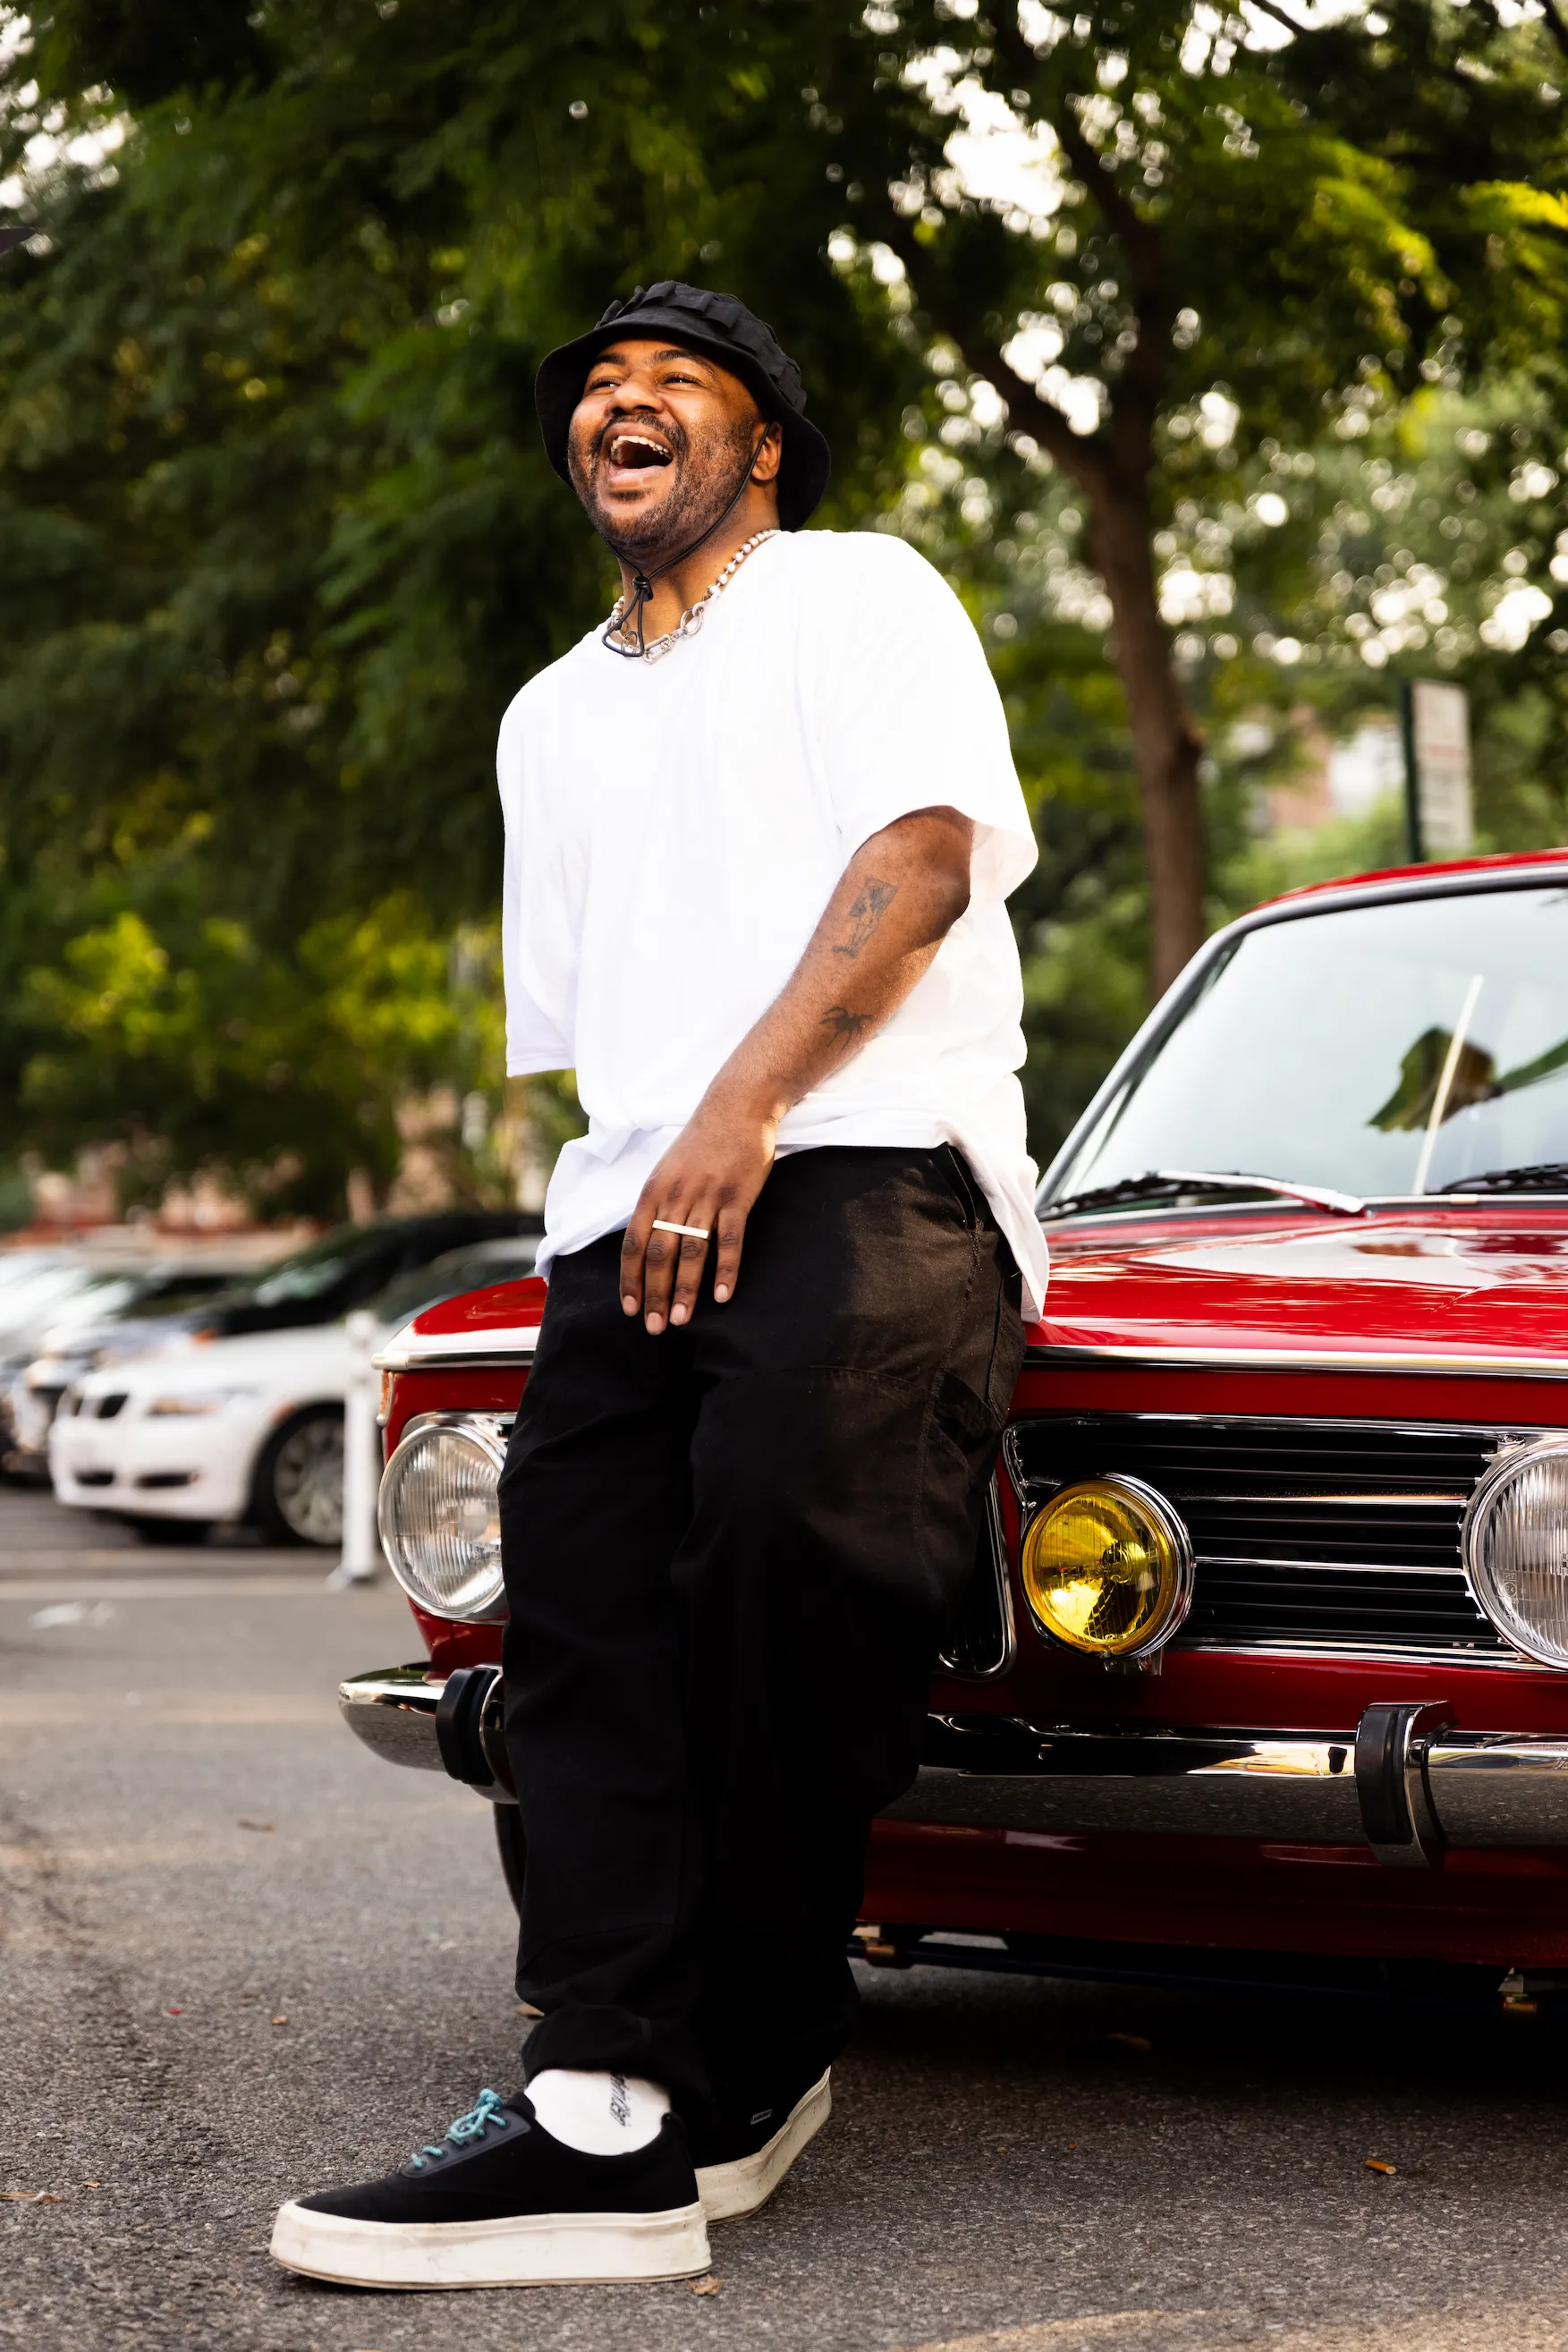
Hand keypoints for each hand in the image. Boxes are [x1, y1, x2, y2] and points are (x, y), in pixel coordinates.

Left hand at [620, 1090, 777, 1333]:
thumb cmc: (700, 1143)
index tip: (629, 1309)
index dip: (630, 1280)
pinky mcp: (738, 1196)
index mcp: (652, 1192)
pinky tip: (722, 1295)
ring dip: (685, 1289)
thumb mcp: (666, 1171)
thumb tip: (645, 1246)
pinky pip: (730, 1240)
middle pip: (659, 1254)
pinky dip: (725, 1270)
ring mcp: (707, 1197)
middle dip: (654, 1294)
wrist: (736, 1108)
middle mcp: (675, 1196)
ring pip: (691, 1251)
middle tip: (654, 1327)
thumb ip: (657, 1206)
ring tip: (682, 1320)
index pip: (633, 1244)